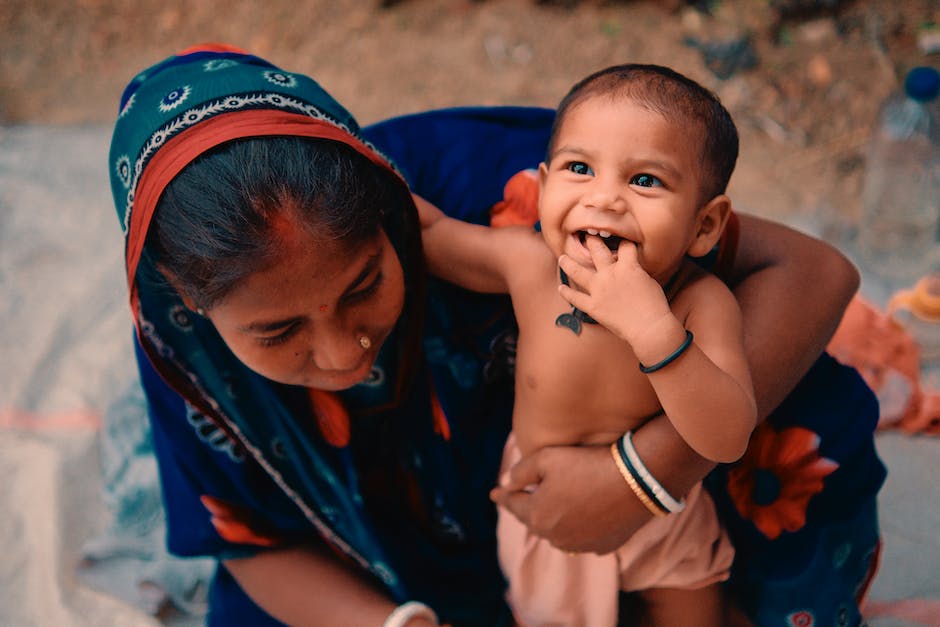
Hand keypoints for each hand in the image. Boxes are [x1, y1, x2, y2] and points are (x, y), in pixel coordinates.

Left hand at [490, 443, 651, 553]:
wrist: (636, 480)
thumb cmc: (587, 464)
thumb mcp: (546, 458)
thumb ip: (520, 472)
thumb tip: (507, 483)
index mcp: (536, 516)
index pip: (512, 504)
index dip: (502, 496)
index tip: (493, 494)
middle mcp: (555, 538)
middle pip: (534, 520)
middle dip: (528, 508)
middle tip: (522, 497)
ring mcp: (580, 545)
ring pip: (558, 532)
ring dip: (554, 520)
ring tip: (554, 506)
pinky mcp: (604, 546)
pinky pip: (583, 537)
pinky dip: (579, 526)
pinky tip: (583, 514)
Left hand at [557, 235, 671, 344]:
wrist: (649, 327)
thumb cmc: (655, 305)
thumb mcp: (649, 281)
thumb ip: (635, 271)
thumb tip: (629, 268)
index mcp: (627, 266)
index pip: (625, 247)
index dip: (625, 242)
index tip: (621, 242)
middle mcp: (610, 274)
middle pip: (597, 251)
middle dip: (592, 241)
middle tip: (586, 236)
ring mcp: (599, 290)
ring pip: (577, 271)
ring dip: (568, 263)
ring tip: (562, 258)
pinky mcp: (593, 306)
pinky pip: (575, 298)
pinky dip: (566, 292)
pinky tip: (561, 287)